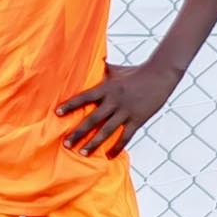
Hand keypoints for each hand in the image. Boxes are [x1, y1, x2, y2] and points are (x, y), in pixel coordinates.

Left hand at [56, 58, 180, 156]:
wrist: (160, 74)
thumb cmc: (135, 71)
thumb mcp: (115, 69)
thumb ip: (100, 69)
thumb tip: (90, 59)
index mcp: (106, 88)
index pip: (84, 98)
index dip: (70, 105)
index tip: (57, 113)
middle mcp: (114, 101)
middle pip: (93, 119)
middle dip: (78, 132)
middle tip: (66, 143)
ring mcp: (126, 111)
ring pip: (107, 131)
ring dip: (94, 143)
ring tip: (82, 153)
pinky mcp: (137, 120)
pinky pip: (125, 137)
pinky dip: (117, 147)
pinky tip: (109, 156)